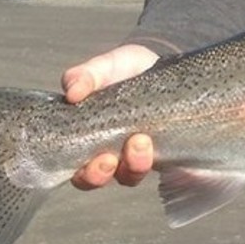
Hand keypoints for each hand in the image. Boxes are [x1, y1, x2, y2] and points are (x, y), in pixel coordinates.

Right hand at [62, 44, 159, 189]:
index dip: (70, 167)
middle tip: (107, 159)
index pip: (68, 162)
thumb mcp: (112, 64)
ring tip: (140, 141)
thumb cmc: (136, 71)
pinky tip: (155, 146)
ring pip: (126, 176)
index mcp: (88, 133)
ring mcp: (137, 157)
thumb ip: (88, 74)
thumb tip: (71, 93)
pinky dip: (154, 163)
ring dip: (131, 165)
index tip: (79, 157)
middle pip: (91, 179)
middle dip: (96, 174)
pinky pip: (162, 173)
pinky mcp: (168, 159)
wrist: (176, 71)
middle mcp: (109, 150)